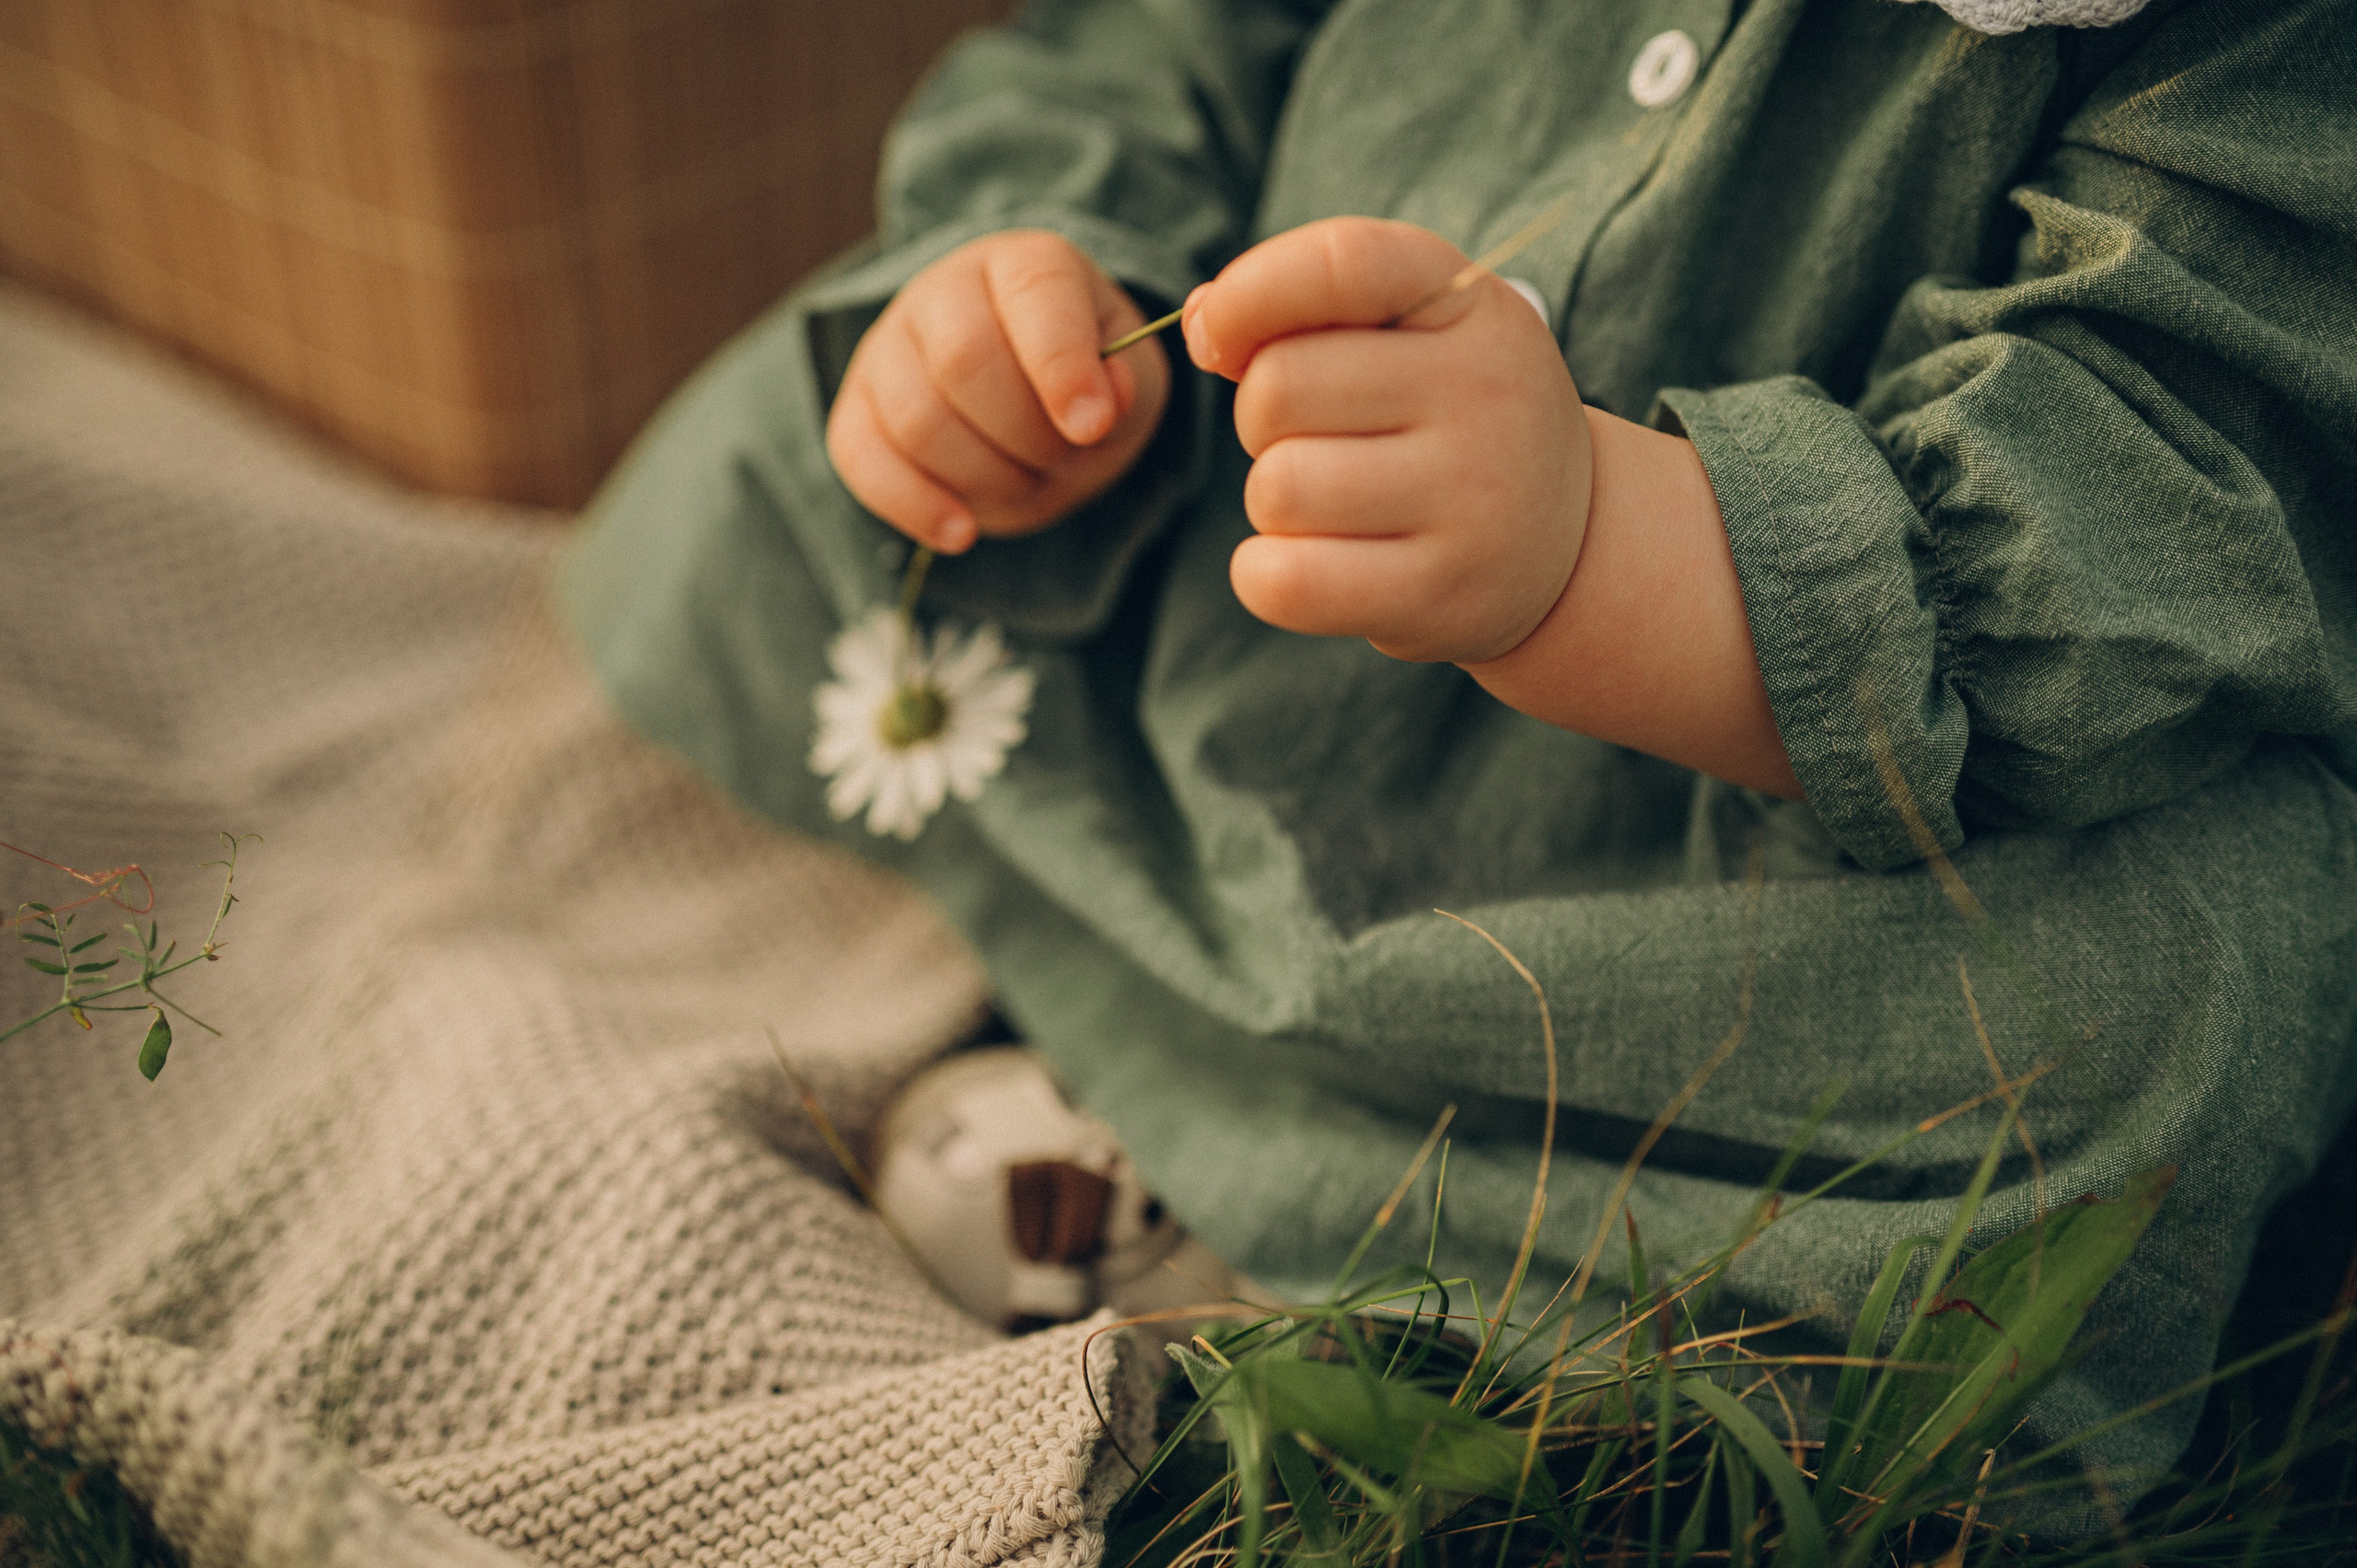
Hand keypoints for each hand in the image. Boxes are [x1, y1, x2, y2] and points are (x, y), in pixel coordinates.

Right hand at [827, 230, 1170, 553]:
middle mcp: (944, 291)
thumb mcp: (1130, 378)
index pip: (1034, 294)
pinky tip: (961, 532)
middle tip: (1061, 458)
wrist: (1032, 408)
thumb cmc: (1084, 383)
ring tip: (1025, 483)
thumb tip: (1102, 406)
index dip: (1061, 366)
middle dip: (1026, 434)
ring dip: (985, 478)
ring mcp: (887, 348)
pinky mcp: (855, 411)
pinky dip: (916, 507)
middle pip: (964, 360)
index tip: (1092, 427)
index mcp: (1024, 265)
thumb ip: (1126, 387)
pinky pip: (862, 460)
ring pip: (917, 419)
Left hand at [1181, 217, 1591, 663]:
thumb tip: (1202, 320)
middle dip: (1262, 419)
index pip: (1340, 264)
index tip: (1219, 336)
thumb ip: (1304, 307)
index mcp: (1470, 305)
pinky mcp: (1440, 596)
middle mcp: (1486, 394)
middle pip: (1278, 389)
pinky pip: (1286, 581)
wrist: (1570, 543)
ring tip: (1334, 505)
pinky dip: (1266, 575)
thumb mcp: (1409, 334)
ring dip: (1273, 502)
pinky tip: (1307, 564)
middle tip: (1319, 440)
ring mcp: (1471, 501)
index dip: (1248, 294)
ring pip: (1278, 488)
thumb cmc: (1449, 419)